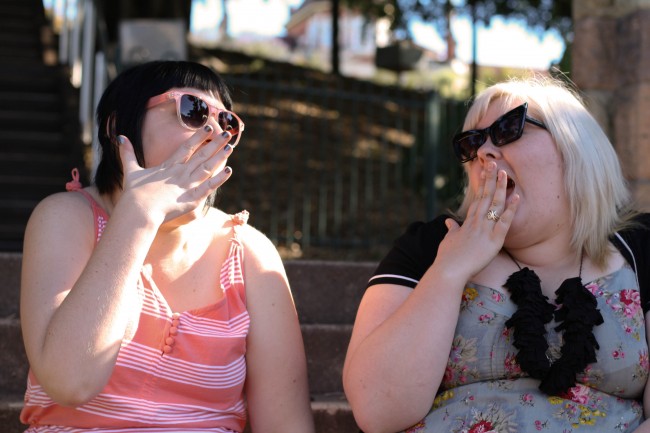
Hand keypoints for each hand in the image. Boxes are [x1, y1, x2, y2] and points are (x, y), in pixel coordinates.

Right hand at [117, 125, 233, 223]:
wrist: (138, 210)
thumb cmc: (134, 193)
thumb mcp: (130, 170)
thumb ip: (127, 154)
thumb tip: (120, 137)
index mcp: (168, 166)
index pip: (186, 148)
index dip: (198, 137)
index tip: (208, 127)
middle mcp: (180, 173)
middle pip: (201, 155)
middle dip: (215, 144)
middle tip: (227, 134)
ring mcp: (187, 185)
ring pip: (207, 168)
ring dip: (219, 157)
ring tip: (231, 146)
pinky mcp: (192, 198)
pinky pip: (208, 187)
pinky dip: (219, 179)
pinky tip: (229, 170)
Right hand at [437, 161, 518, 278]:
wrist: (449, 270)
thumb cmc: (447, 257)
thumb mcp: (448, 240)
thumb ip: (451, 229)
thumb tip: (448, 221)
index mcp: (467, 222)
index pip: (477, 199)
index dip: (482, 184)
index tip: (485, 171)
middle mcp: (476, 222)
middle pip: (485, 196)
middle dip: (490, 179)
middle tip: (494, 163)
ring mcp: (485, 230)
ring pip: (495, 205)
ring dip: (501, 188)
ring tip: (506, 173)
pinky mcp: (493, 241)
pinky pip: (504, 223)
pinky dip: (511, 210)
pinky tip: (516, 198)